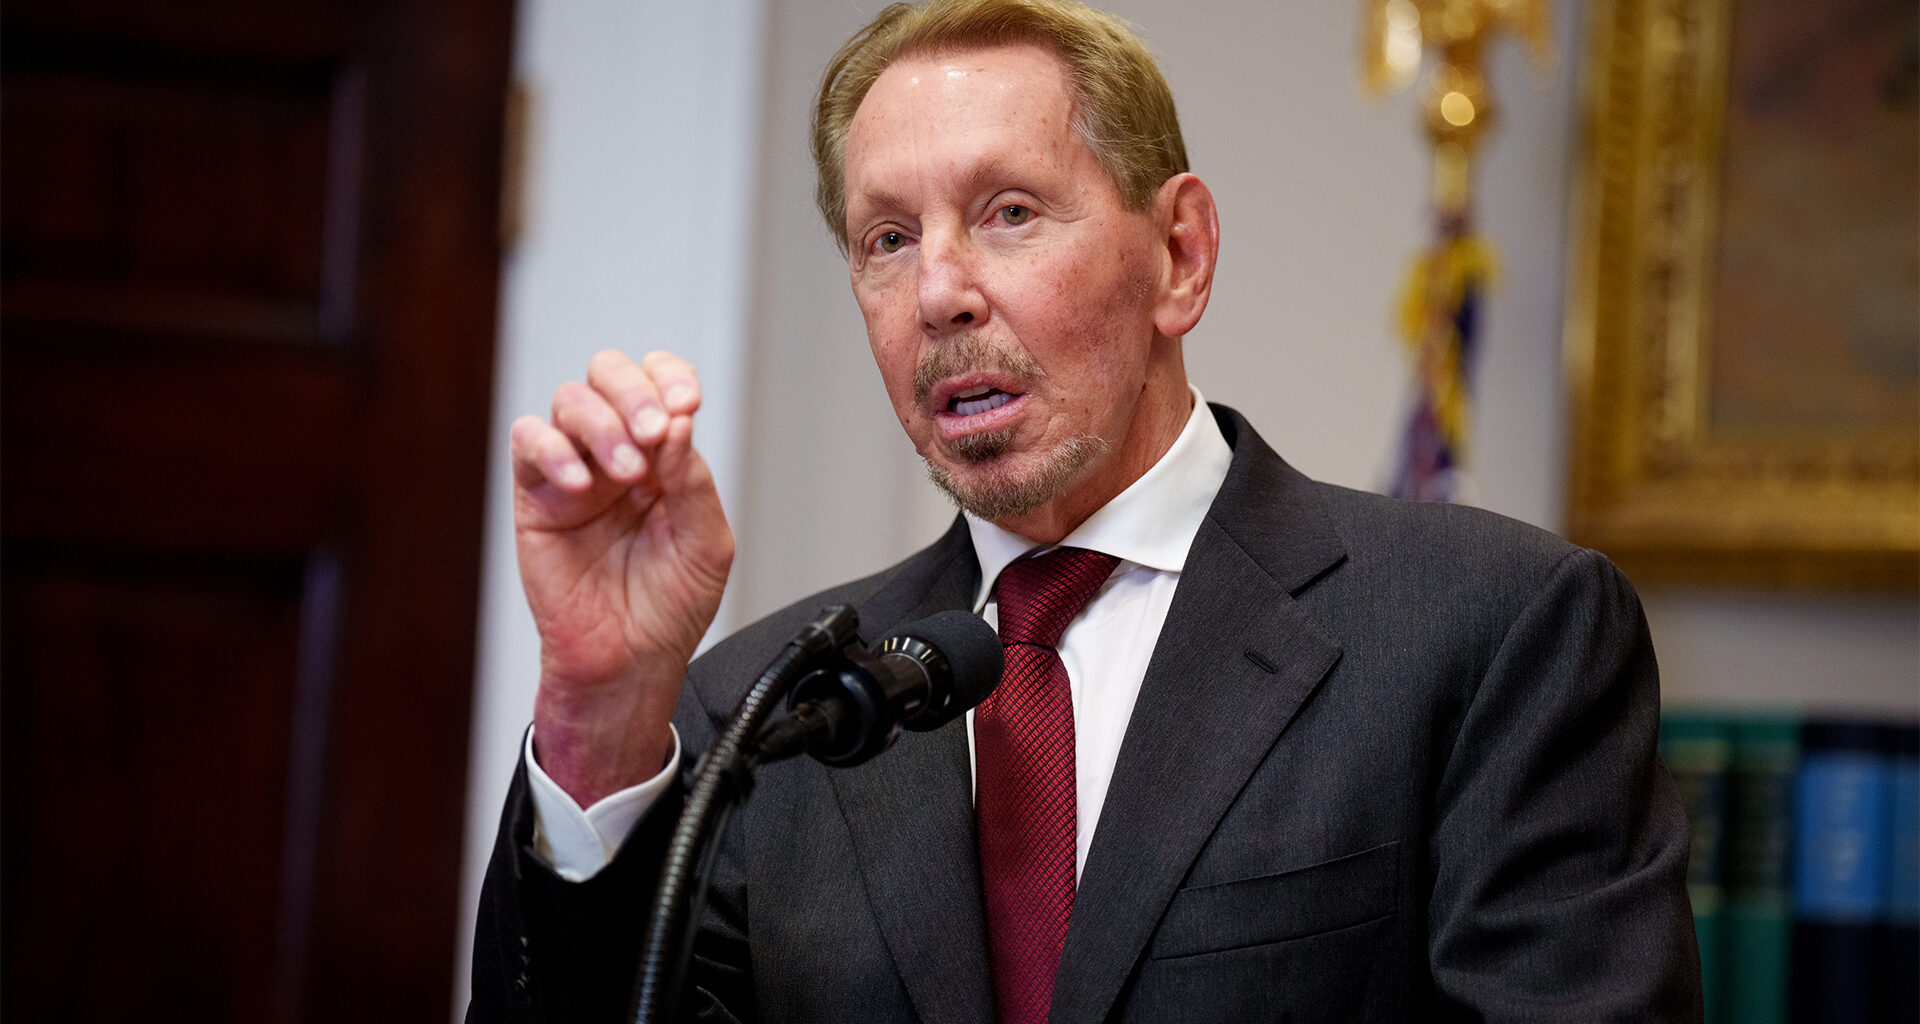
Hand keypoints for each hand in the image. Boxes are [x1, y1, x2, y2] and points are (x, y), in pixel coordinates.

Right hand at [510, 350, 734, 805]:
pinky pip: (528, 443)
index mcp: (664, 456)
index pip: (660, 383)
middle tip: (654, 430)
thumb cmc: (670, 607)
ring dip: (602, 425)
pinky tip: (582, 487)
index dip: (670, 378)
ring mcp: (574, 470)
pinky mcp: (536, 495)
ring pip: (570, 401)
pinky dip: (552, 451)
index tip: (686, 403)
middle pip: (609, 374)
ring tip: (626, 473)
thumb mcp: (706, 544)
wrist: (628, 661)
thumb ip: (693, 481)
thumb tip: (677, 423)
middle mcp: (617, 452)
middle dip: (634, 390)